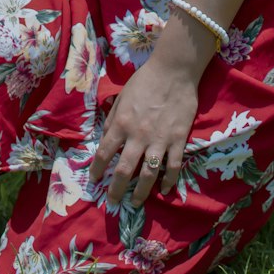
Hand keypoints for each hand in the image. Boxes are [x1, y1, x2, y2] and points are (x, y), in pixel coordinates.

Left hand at [90, 63, 197, 206]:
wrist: (173, 70)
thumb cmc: (144, 80)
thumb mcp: (121, 97)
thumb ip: (112, 119)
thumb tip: (105, 138)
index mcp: (122, 123)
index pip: (104, 153)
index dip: (97, 169)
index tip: (94, 179)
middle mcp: (138, 135)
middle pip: (124, 170)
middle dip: (116, 189)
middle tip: (113, 201)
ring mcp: (159, 139)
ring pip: (148, 174)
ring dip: (141, 192)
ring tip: (136, 203)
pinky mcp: (178, 140)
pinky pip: (173, 166)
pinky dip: (169, 181)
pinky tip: (165, 190)